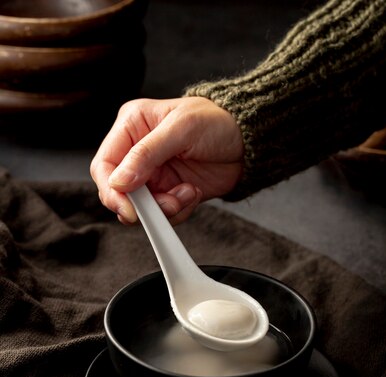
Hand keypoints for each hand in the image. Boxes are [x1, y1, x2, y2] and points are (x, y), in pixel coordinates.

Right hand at [90, 96, 243, 225]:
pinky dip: (178, 210)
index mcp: (131, 127)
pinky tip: (192, 192)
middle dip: (142, 204)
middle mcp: (137, 153)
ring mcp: (153, 175)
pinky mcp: (169, 192)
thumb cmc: (218, 122)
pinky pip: (162, 214)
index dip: (111, 190)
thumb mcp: (181, 129)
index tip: (129, 208)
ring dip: (164, 208)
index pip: (104, 165)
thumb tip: (119, 180)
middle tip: (165, 203)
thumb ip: (147, 153)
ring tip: (186, 192)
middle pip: (119, 192)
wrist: (249, 142)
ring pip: (141, 208)